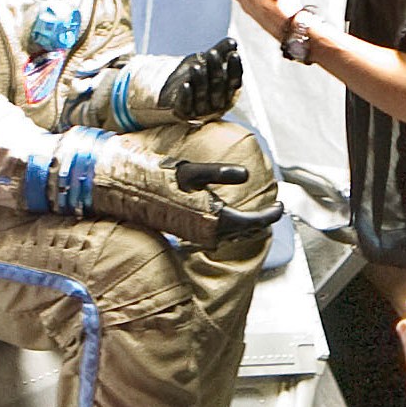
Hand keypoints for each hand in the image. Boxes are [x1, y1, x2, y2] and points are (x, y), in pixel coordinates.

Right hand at [88, 145, 273, 246]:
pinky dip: (231, 227)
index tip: (280, 206)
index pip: (253, 222)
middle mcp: (208, 232)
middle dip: (261, 221)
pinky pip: (218, 234)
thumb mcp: (190, 171)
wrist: (125, 193)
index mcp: (215, 218)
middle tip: (273, 210)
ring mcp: (197, 235)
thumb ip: (219, 173)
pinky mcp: (188, 233)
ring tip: (256, 214)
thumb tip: (245, 175)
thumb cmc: (157, 179)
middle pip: (245, 232)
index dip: (270, 215)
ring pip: (231, 235)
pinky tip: (230, 217)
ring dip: (246, 226)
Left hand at [157, 38, 242, 120]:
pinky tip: (185, 85)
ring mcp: (200, 110)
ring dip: (200, 80)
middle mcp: (216, 103)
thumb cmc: (198, 75)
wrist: (174, 94)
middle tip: (212, 52)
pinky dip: (186, 95)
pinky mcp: (184, 113)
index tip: (234, 54)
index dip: (235, 69)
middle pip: (218, 86)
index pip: (234, 82)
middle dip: (216, 69)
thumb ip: (222, 51)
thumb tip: (233, 41)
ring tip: (196, 66)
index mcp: (227, 93)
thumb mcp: (209, 62)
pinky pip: (186, 105)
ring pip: (202, 94)